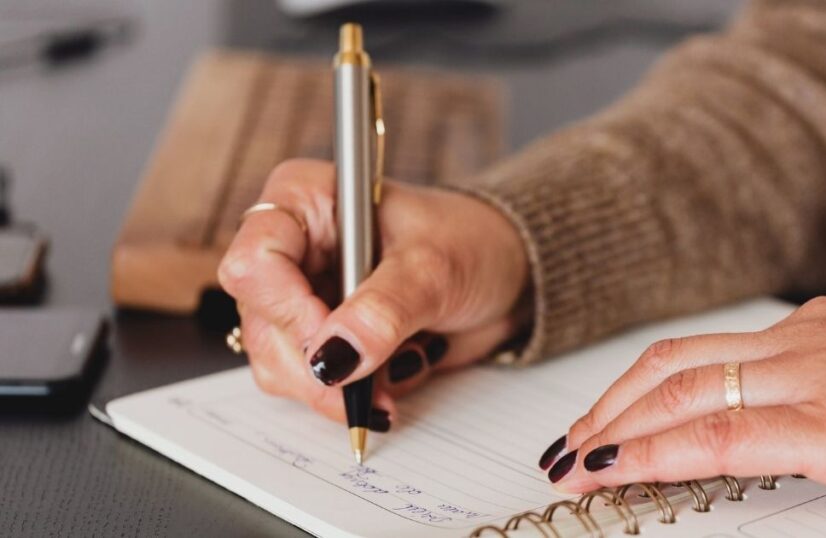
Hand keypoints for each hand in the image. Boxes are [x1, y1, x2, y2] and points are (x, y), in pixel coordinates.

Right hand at [218, 159, 529, 423]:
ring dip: (338, 387)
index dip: (288, 311)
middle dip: (317, 367)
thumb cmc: (473, 243)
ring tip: (401, 367)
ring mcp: (305, 298)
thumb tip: (334, 359)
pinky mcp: (325, 340)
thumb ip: (383, 311)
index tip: (336, 346)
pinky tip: (397, 371)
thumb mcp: (434, 269)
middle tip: (368, 386)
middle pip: (263, 324)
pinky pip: (312, 385)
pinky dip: (355, 394)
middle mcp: (294, 249)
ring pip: (279, 364)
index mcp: (306, 201)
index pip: (255, 261)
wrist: (509, 275)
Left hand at [541, 297, 825, 511]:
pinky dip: (657, 451)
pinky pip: (722, 434)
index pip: (699, 355)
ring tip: (575, 461)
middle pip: (673, 365)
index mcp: (818, 332)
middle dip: (609, 406)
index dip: (635, 389)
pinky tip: (619, 468)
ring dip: (616, 428)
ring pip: (683, 394)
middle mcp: (807, 342)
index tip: (601, 421)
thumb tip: (775, 430)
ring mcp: (819, 378)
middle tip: (568, 442)